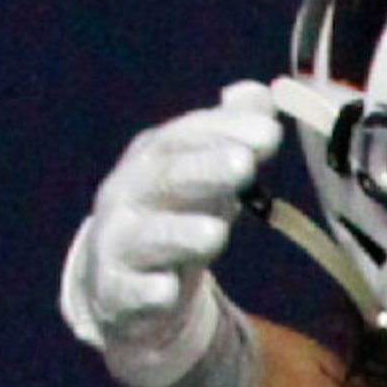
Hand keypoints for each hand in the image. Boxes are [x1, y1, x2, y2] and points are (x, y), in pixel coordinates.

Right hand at [59, 81, 281, 386]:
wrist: (121, 284)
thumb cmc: (172, 216)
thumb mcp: (202, 173)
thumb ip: (228, 134)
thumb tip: (258, 93)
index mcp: (152, 160)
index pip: (184, 137)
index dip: (223, 130)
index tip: (269, 132)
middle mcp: (129, 195)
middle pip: (165, 178)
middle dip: (203, 169)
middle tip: (244, 163)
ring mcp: (119, 244)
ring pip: (148, 237)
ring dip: (178, 234)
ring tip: (216, 233)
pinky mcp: (116, 293)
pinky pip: (129, 292)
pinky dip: (145, 292)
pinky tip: (166, 291)